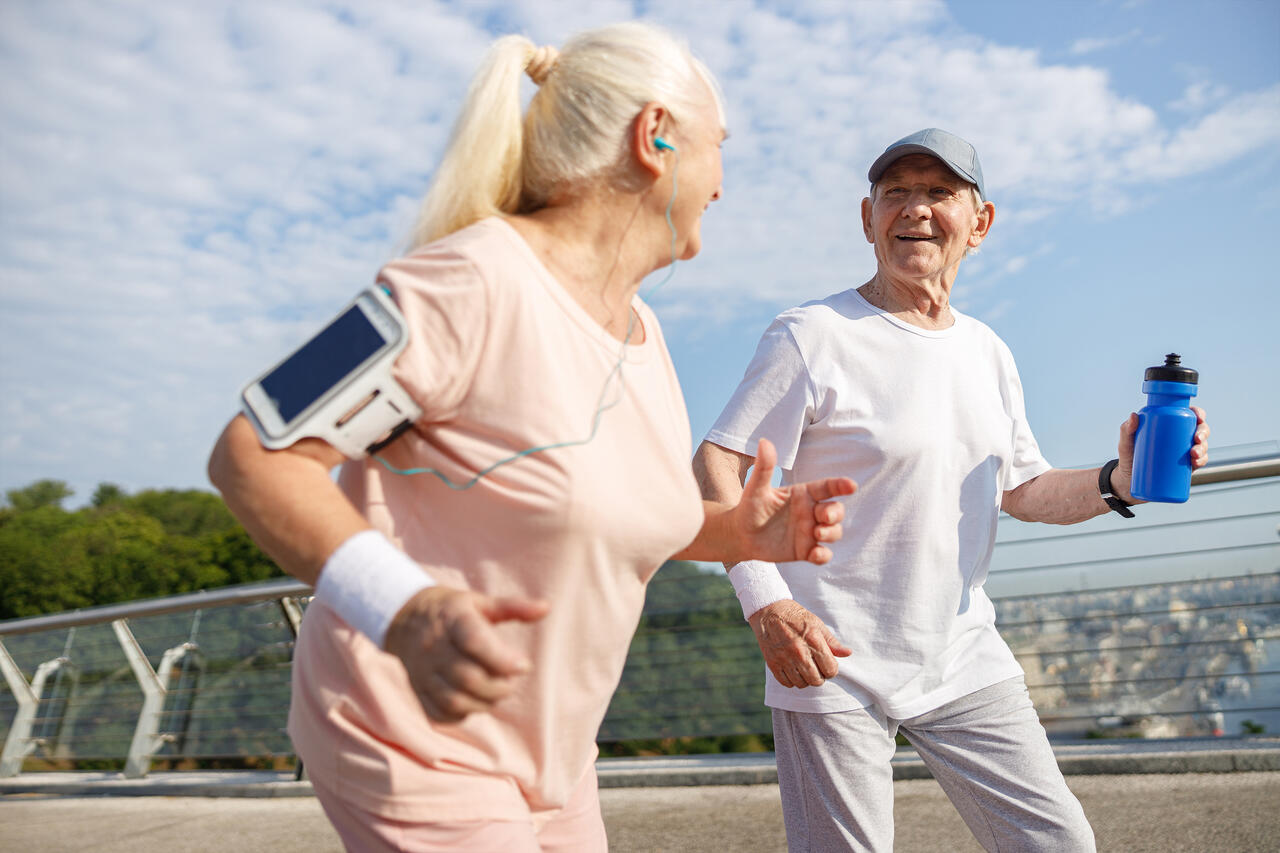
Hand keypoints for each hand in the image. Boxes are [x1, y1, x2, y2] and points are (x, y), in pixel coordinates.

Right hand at [384, 586, 549, 722]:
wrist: (403, 618)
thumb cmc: (452, 611)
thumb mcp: (480, 602)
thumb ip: (514, 607)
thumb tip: (546, 607)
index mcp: (453, 620)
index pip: (474, 642)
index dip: (502, 659)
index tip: (524, 665)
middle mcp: (434, 647)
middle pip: (468, 677)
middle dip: (498, 687)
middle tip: (511, 681)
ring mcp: (422, 672)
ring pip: (454, 700)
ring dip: (483, 703)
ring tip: (496, 692)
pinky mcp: (417, 690)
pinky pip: (440, 713)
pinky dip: (462, 714)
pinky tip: (475, 702)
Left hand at [734, 438, 856, 564]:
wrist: (740, 534)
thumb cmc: (750, 507)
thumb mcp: (757, 487)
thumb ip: (764, 467)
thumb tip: (764, 441)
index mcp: (803, 494)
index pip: (828, 487)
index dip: (841, 485)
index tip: (851, 485)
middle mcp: (810, 512)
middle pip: (836, 510)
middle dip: (836, 513)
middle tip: (822, 516)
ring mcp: (810, 532)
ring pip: (834, 532)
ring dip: (831, 533)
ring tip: (817, 533)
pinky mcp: (805, 550)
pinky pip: (823, 555)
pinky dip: (823, 556)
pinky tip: (814, 554)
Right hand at [748, 600, 850, 687]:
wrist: (769, 611)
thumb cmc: (796, 617)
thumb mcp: (817, 624)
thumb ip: (832, 642)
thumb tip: (848, 653)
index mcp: (813, 641)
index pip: (830, 670)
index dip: (832, 669)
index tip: (827, 664)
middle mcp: (799, 652)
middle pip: (816, 680)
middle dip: (820, 676)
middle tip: (816, 668)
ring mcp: (784, 659)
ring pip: (801, 684)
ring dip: (805, 679)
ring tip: (804, 668)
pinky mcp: (772, 663)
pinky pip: (786, 683)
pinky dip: (791, 680)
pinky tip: (793, 670)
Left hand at [1112, 405, 1209, 501]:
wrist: (1129, 482)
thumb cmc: (1128, 457)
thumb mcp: (1126, 443)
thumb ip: (1126, 429)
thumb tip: (1133, 415)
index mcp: (1169, 425)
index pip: (1187, 415)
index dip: (1198, 413)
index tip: (1198, 417)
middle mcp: (1179, 437)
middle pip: (1199, 430)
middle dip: (1203, 432)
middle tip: (1196, 439)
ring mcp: (1183, 452)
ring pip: (1202, 446)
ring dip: (1204, 448)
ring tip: (1194, 454)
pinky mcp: (1184, 467)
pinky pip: (1199, 462)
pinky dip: (1202, 461)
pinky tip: (1198, 462)